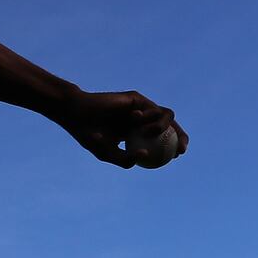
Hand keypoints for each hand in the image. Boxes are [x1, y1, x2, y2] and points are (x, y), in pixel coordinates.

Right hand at [57, 90, 187, 167]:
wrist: (77, 114)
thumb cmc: (88, 135)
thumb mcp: (106, 153)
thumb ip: (124, 158)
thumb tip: (146, 157)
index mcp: (137, 136)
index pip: (161, 143)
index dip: (172, 149)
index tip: (175, 157)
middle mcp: (142, 122)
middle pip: (170, 128)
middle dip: (181, 137)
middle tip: (180, 148)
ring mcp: (141, 109)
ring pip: (165, 116)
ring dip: (163, 126)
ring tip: (150, 133)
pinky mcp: (137, 99)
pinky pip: (151, 107)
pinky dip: (147, 115)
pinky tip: (136, 120)